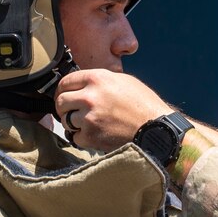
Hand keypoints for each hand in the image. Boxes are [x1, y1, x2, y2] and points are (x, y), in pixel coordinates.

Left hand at [55, 69, 172, 150]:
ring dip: (73, 123)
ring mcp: (89, 117)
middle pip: (61, 101)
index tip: (65, 95)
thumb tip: (82, 85)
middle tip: (71, 112)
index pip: (66, 82)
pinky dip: (83, 138)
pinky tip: (96, 134)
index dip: (63, 89)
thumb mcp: (123, 81)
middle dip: (64, 107)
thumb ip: (100, 81)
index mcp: (97, 78)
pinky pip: (75, 137)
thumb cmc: (144, 104)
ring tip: (88, 124)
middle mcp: (90, 96)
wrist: (157, 128)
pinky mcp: (91, 136)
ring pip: (66, 120)